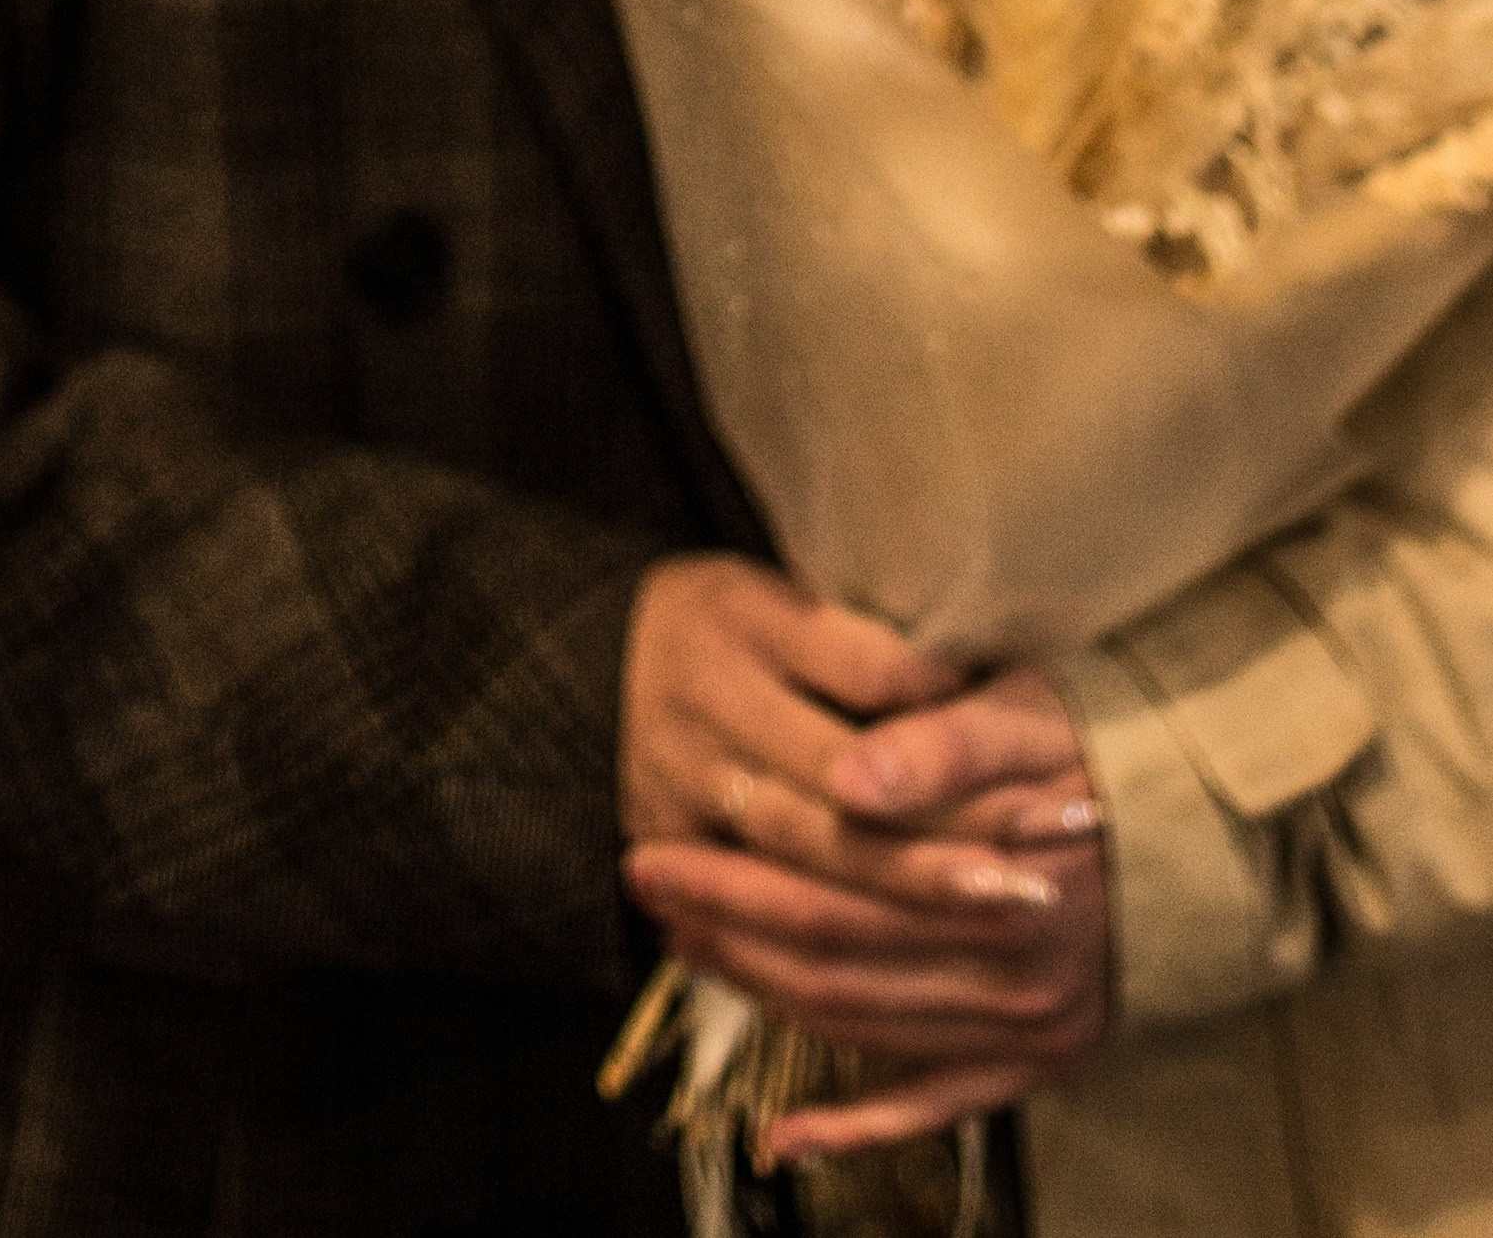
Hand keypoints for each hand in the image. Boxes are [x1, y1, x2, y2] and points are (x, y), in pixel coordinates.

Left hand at [619, 571, 1109, 1154]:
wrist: (1201, 822)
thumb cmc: (1099, 748)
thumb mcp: (1027, 712)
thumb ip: (938, 743)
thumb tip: (849, 778)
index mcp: (1005, 878)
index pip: (838, 881)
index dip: (741, 867)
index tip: (662, 838)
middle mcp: (1017, 969)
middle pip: (837, 953)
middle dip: (727, 922)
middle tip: (647, 883)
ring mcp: (1030, 1027)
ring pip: (864, 1023)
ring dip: (764, 992)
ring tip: (687, 944)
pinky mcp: (1041, 1063)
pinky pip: (933, 1107)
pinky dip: (857, 1127)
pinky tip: (785, 1136)